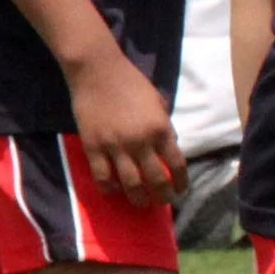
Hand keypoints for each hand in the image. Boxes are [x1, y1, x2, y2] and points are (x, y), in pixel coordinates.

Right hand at [66, 48, 186, 205]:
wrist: (98, 71)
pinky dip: (110, 188)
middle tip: (163, 201)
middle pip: (156, 180)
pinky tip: (115, 190)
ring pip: (130, 184)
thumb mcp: (158, 104)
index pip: (177, 165)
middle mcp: (140, 142)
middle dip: (163, 196)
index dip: (181, 182)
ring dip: (138, 198)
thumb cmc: (132, 84)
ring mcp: (115, 146)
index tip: (181, 190)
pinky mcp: (93, 147)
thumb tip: (169, 150)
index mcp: (161, 129)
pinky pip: (102, 176)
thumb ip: (164, 128)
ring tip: (142, 202)